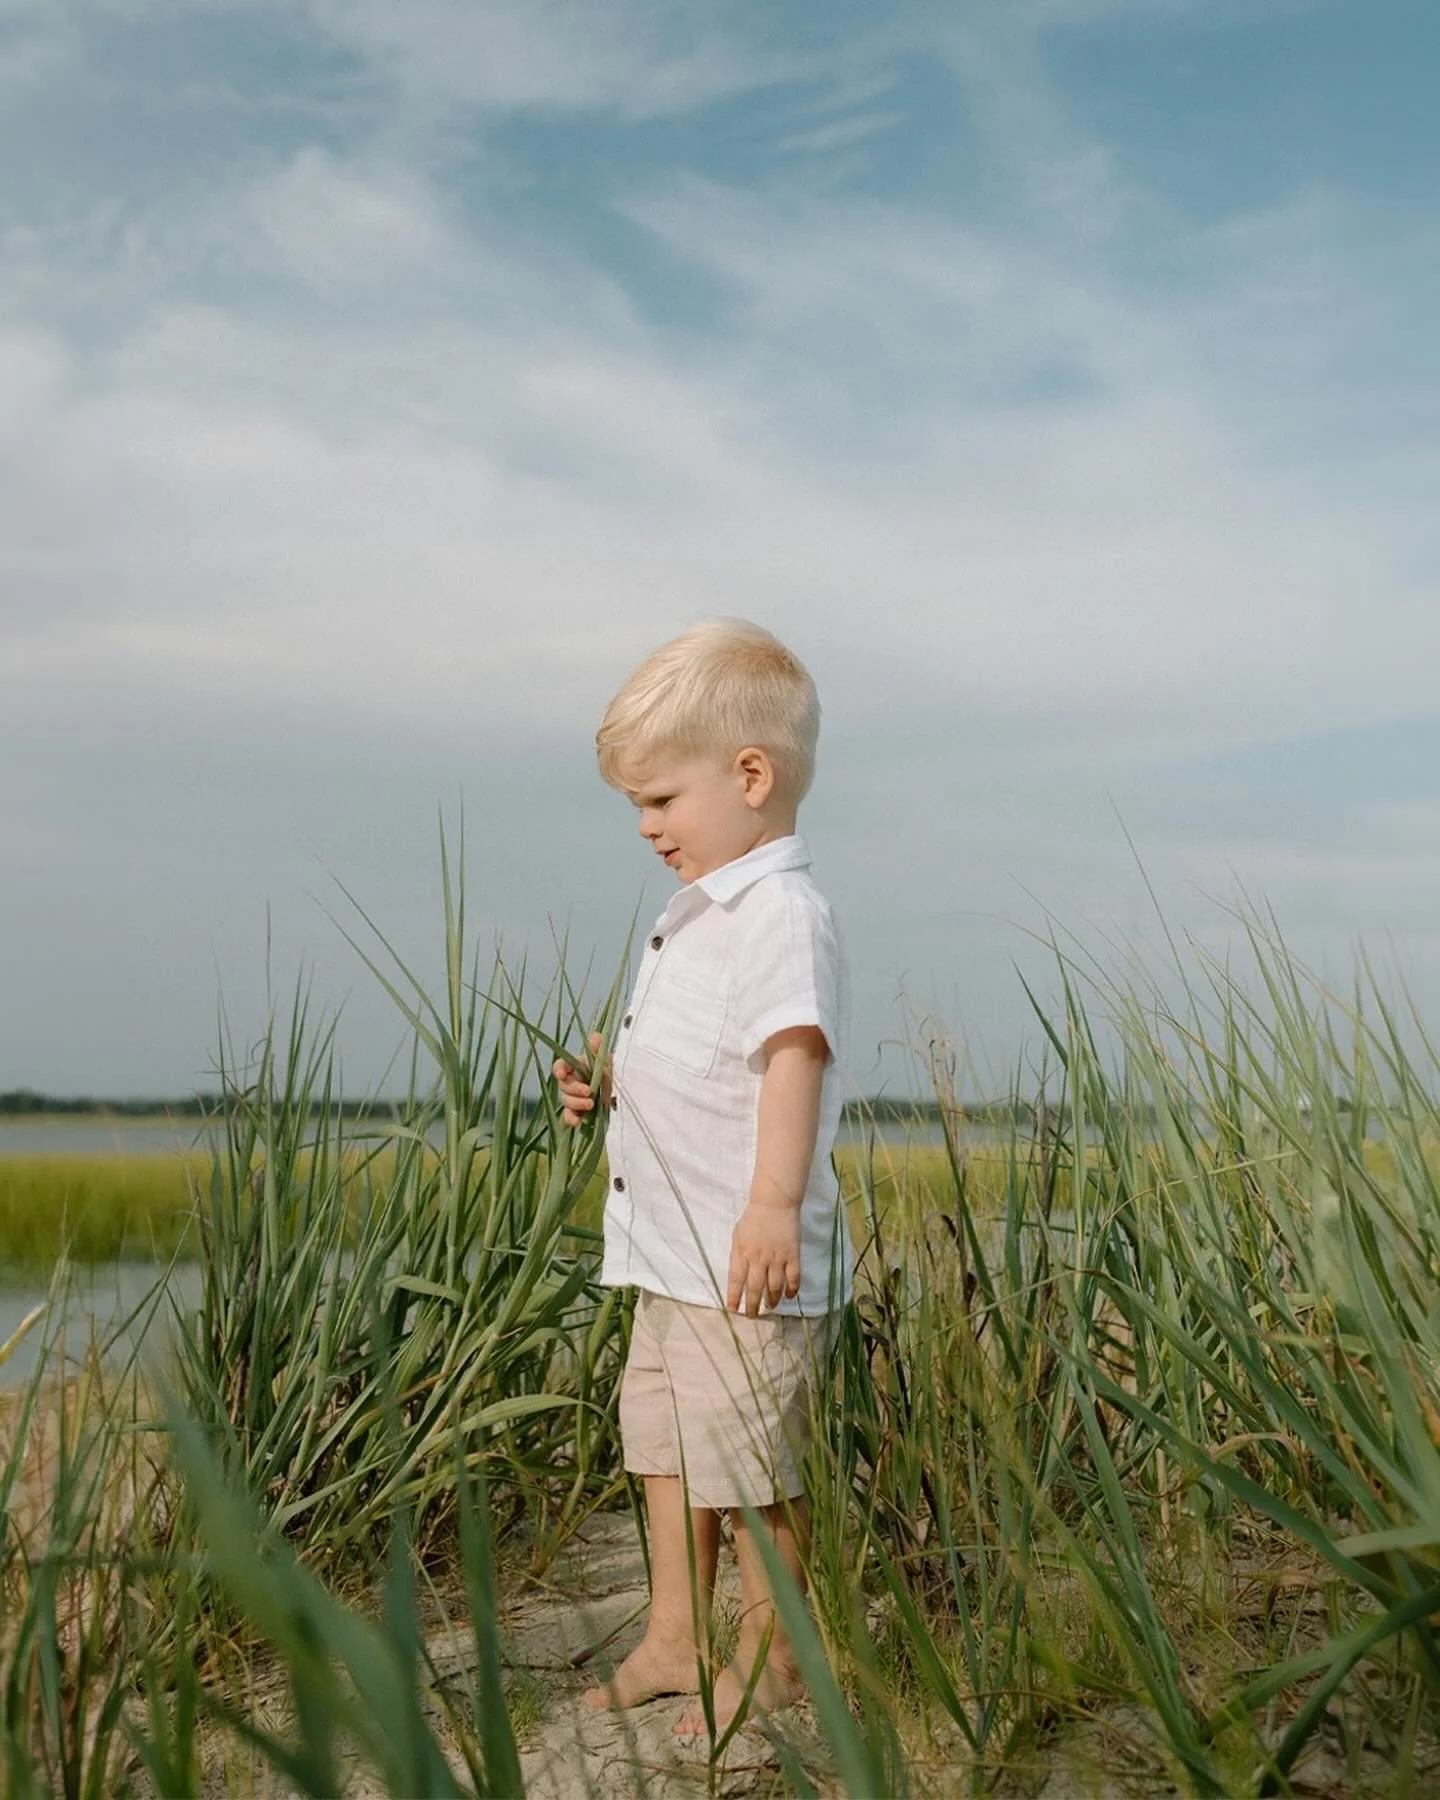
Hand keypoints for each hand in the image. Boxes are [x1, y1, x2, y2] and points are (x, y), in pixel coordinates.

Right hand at [552, 1032, 610, 1127]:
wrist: (624, 1096)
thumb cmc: (613, 1075)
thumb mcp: (608, 1063)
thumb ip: (599, 1050)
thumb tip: (596, 1035)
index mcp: (577, 1068)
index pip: (560, 1066)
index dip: (559, 1069)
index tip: (563, 1074)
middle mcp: (572, 1083)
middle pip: (564, 1085)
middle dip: (574, 1089)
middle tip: (589, 1092)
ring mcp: (574, 1099)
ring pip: (565, 1101)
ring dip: (576, 1103)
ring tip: (591, 1104)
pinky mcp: (578, 1113)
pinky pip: (569, 1116)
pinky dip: (571, 1119)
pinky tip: (577, 1122)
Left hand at [727, 1198, 800, 1314]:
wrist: (775, 1203)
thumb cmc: (753, 1219)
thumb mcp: (738, 1236)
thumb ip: (738, 1256)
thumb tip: (739, 1278)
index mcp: (742, 1252)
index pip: (736, 1280)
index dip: (735, 1297)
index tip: (733, 1310)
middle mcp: (759, 1258)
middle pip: (755, 1288)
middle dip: (753, 1306)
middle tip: (752, 1316)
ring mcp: (777, 1258)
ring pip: (775, 1287)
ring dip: (772, 1300)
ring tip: (770, 1306)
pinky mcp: (793, 1255)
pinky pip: (794, 1278)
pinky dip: (792, 1290)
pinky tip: (789, 1296)